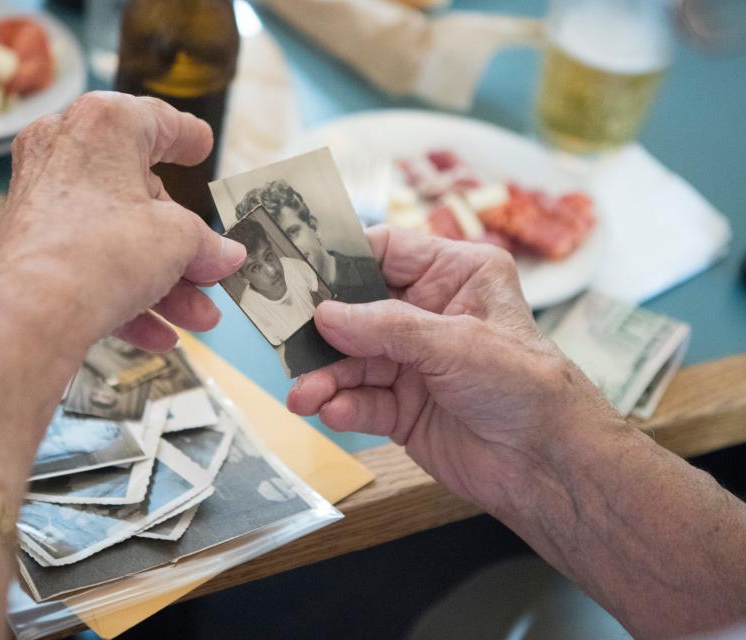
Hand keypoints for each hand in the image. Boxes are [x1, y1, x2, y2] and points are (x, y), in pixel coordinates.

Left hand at [0, 93, 244, 493]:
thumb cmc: (100, 252)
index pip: (155, 121)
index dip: (186, 137)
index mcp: (103, 126)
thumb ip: (205, 244)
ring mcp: (43, 203)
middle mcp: (65, 153)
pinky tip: (160, 336)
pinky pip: (90, 269)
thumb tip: (224, 256)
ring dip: (165, 284)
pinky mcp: (31, 250)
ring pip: (118, 240)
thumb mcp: (177, 241)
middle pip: (140, 197)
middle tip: (213, 271)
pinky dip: (126, 300)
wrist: (27, 315)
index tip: (201, 146)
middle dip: (184, 246)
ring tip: (200, 319)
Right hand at [287, 227, 619, 513]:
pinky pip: (362, 400)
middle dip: (324, 332)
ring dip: (326, 378)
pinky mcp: (404, 408)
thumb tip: (325, 315)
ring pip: (353, 361)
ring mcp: (414, 363)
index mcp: (455, 275)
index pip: (386, 251)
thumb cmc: (527, 387)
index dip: (343, 261)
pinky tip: (332, 412)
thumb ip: (386, 327)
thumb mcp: (455, 343)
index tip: (301, 273)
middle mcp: (430, 315)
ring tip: (304, 395)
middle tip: (288, 343)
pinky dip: (344, 407)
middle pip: (357, 311)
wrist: (548, 467)